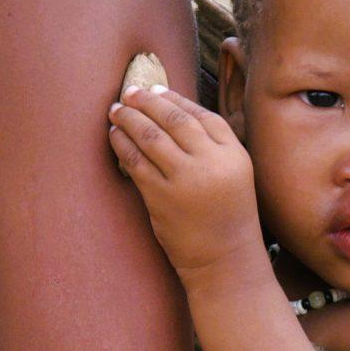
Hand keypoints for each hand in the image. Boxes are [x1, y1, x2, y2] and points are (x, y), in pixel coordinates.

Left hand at [107, 85, 265, 283]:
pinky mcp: (161, 198)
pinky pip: (136, 162)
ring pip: (150, 137)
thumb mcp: (234, 176)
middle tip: (129, 92)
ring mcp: (185, 180)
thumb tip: (172, 113)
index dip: (175, 99)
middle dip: (147, 102)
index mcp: (234, 155)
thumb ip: (212, 147)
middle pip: (173, 120)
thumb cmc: (227, 217)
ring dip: (129, 119)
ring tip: (116, 110)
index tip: (156, 89)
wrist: (224, 261)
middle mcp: (211, 163)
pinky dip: (122, 145)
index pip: (202, 115)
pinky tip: (115, 136)